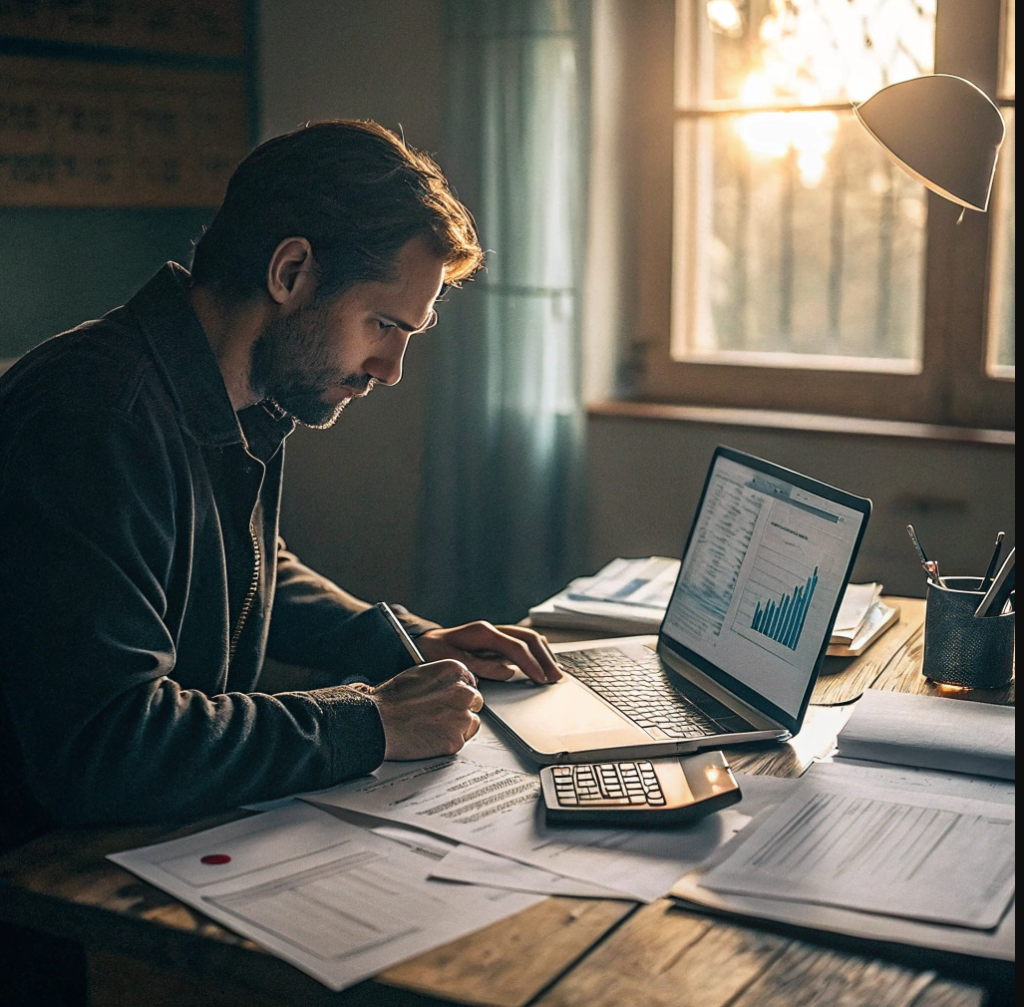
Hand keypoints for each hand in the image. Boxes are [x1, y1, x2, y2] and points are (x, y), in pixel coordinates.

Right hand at [367, 660, 482, 760]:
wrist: (378, 722)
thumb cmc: (392, 698)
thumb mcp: (419, 673)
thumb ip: (443, 678)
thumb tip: (453, 685)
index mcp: (455, 670)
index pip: (470, 682)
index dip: (458, 693)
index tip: (449, 699)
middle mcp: (464, 691)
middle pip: (474, 701)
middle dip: (461, 708)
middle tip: (439, 714)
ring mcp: (462, 717)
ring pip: (471, 722)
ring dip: (458, 725)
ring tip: (433, 726)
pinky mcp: (457, 740)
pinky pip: (461, 740)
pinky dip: (450, 741)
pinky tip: (431, 736)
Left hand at [417, 622, 562, 683]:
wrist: (424, 642)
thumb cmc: (435, 652)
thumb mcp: (452, 661)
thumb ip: (481, 667)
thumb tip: (509, 672)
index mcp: (483, 633)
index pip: (516, 647)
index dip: (531, 664)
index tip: (541, 680)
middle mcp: (493, 629)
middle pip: (529, 639)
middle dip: (545, 658)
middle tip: (556, 678)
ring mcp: (496, 632)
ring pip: (529, 638)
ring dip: (545, 654)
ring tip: (555, 673)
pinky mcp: (497, 640)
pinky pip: (524, 642)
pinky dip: (538, 652)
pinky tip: (544, 664)